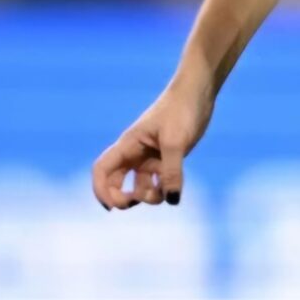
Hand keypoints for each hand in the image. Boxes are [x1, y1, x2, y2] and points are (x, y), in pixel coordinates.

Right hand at [91, 81, 213, 210]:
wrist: (199, 93)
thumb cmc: (182, 110)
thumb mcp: (176, 141)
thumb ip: (172, 171)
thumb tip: (172, 199)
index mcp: (128, 144)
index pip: (102, 170)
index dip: (101, 191)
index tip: (112, 207)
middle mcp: (136, 152)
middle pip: (116, 182)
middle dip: (123, 199)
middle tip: (135, 203)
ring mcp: (151, 155)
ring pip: (141, 185)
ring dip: (149, 196)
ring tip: (165, 192)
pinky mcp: (167, 157)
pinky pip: (159, 181)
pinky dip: (164, 188)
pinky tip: (175, 188)